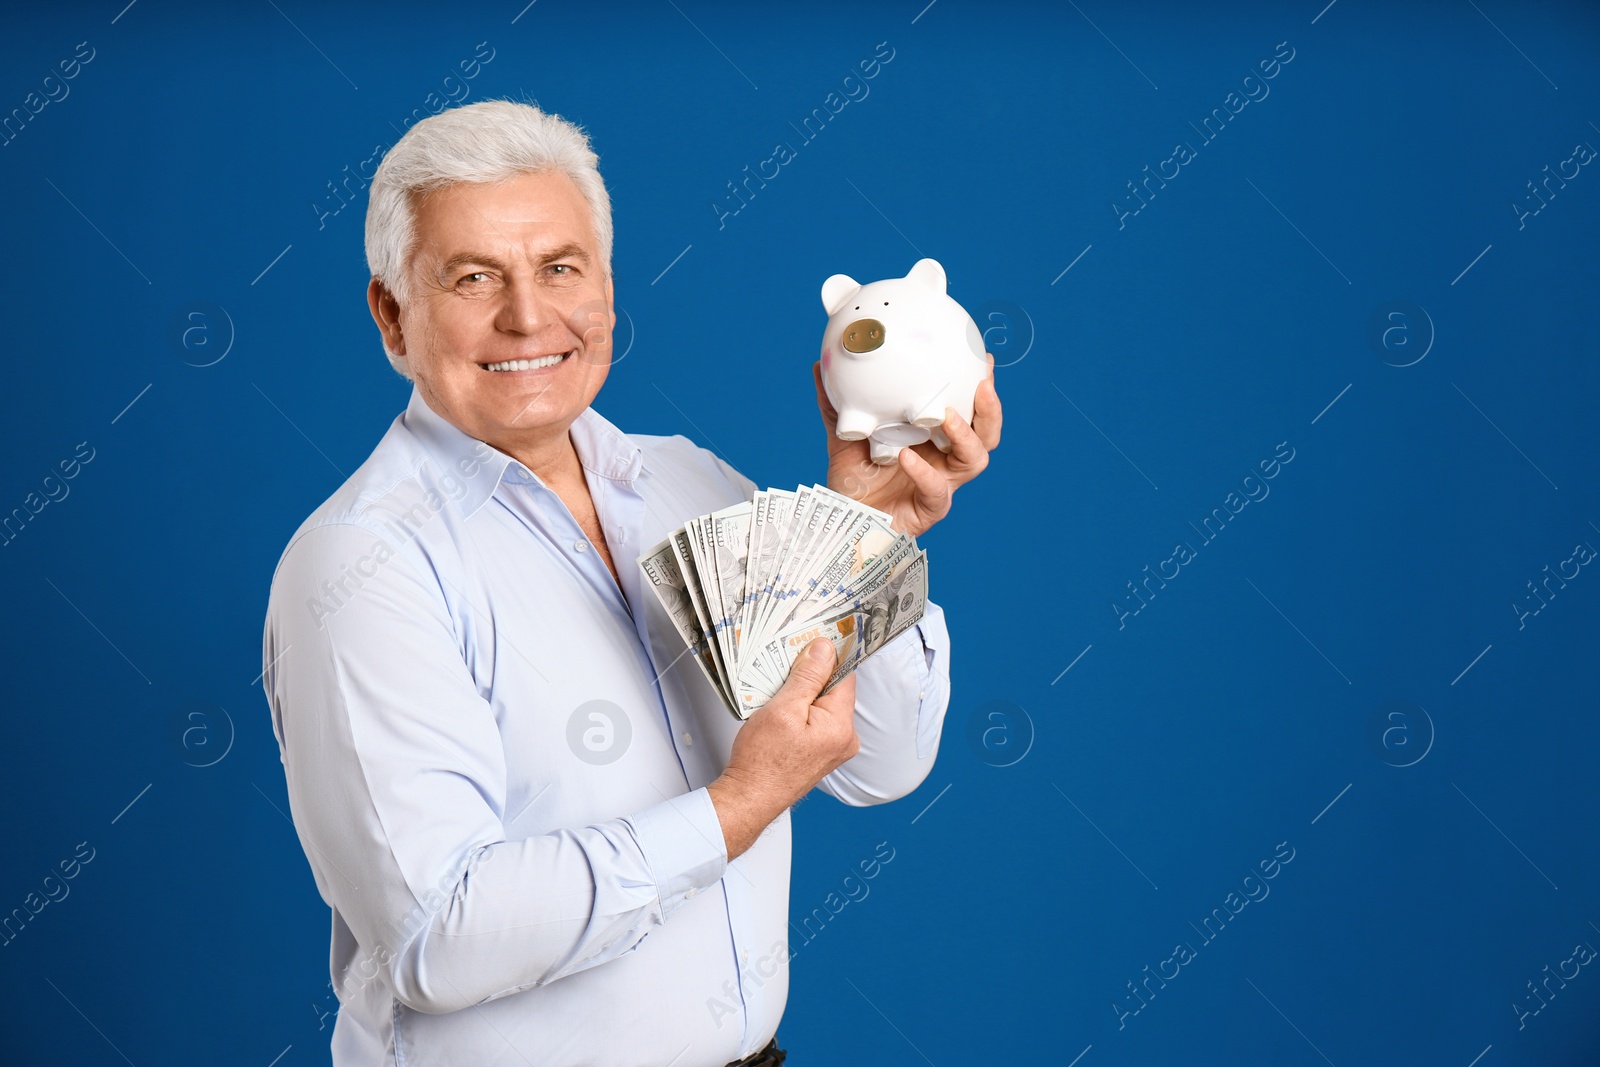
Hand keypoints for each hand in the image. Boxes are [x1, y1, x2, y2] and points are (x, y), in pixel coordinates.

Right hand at [707, 639, 858, 859]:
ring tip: (777, 694)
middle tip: (783, 668)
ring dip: (802, 693)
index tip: (810, 642)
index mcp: (841, 726)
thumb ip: (808, 676)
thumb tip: (824, 649)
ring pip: (823, 704)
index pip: (845, 675)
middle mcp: (844, 738)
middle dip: (810, 676)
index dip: (827, 656)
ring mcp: (834, 748)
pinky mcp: (821, 753)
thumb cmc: (762, 763)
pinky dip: (800, 710)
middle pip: (834, 689)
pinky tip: (779, 712)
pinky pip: (816, 720)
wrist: (749, 798)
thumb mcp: (783, 708)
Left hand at [815, 354, 1001, 537]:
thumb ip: (835, 405)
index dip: (981, 388)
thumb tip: (821, 365)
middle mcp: (944, 460)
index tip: (982, 359)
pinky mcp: (930, 510)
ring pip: (975, 460)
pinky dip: (923, 472)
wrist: (843, 521)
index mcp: (933, 439)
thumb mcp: (843, 436)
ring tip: (948, 415)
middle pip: (986, 435)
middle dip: (990, 409)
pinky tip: (907, 456)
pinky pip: (935, 491)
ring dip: (966, 435)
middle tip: (982, 384)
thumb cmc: (853, 480)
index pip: (968, 411)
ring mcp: (941, 485)